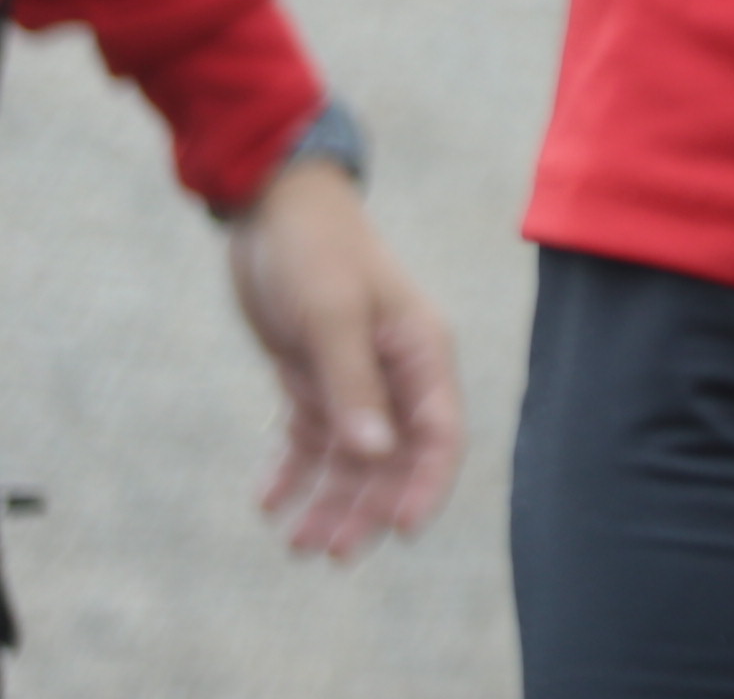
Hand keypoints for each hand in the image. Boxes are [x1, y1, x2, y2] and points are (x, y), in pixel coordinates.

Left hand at [221, 159, 465, 557]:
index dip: (426, 485)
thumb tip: (374, 455)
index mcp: (420, 352)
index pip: (439, 432)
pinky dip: (292, 471)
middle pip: (392, 458)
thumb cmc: (314, 251)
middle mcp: (395, 372)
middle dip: (365, 507)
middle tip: (325, 552)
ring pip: (351, 457)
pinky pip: (310, 439)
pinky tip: (267, 501)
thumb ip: (351, 385)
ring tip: (294, 542)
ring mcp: (354, 377)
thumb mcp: (329, 315)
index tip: (400, 532)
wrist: (272, 208)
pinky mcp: (314, 377)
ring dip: (328, 499)